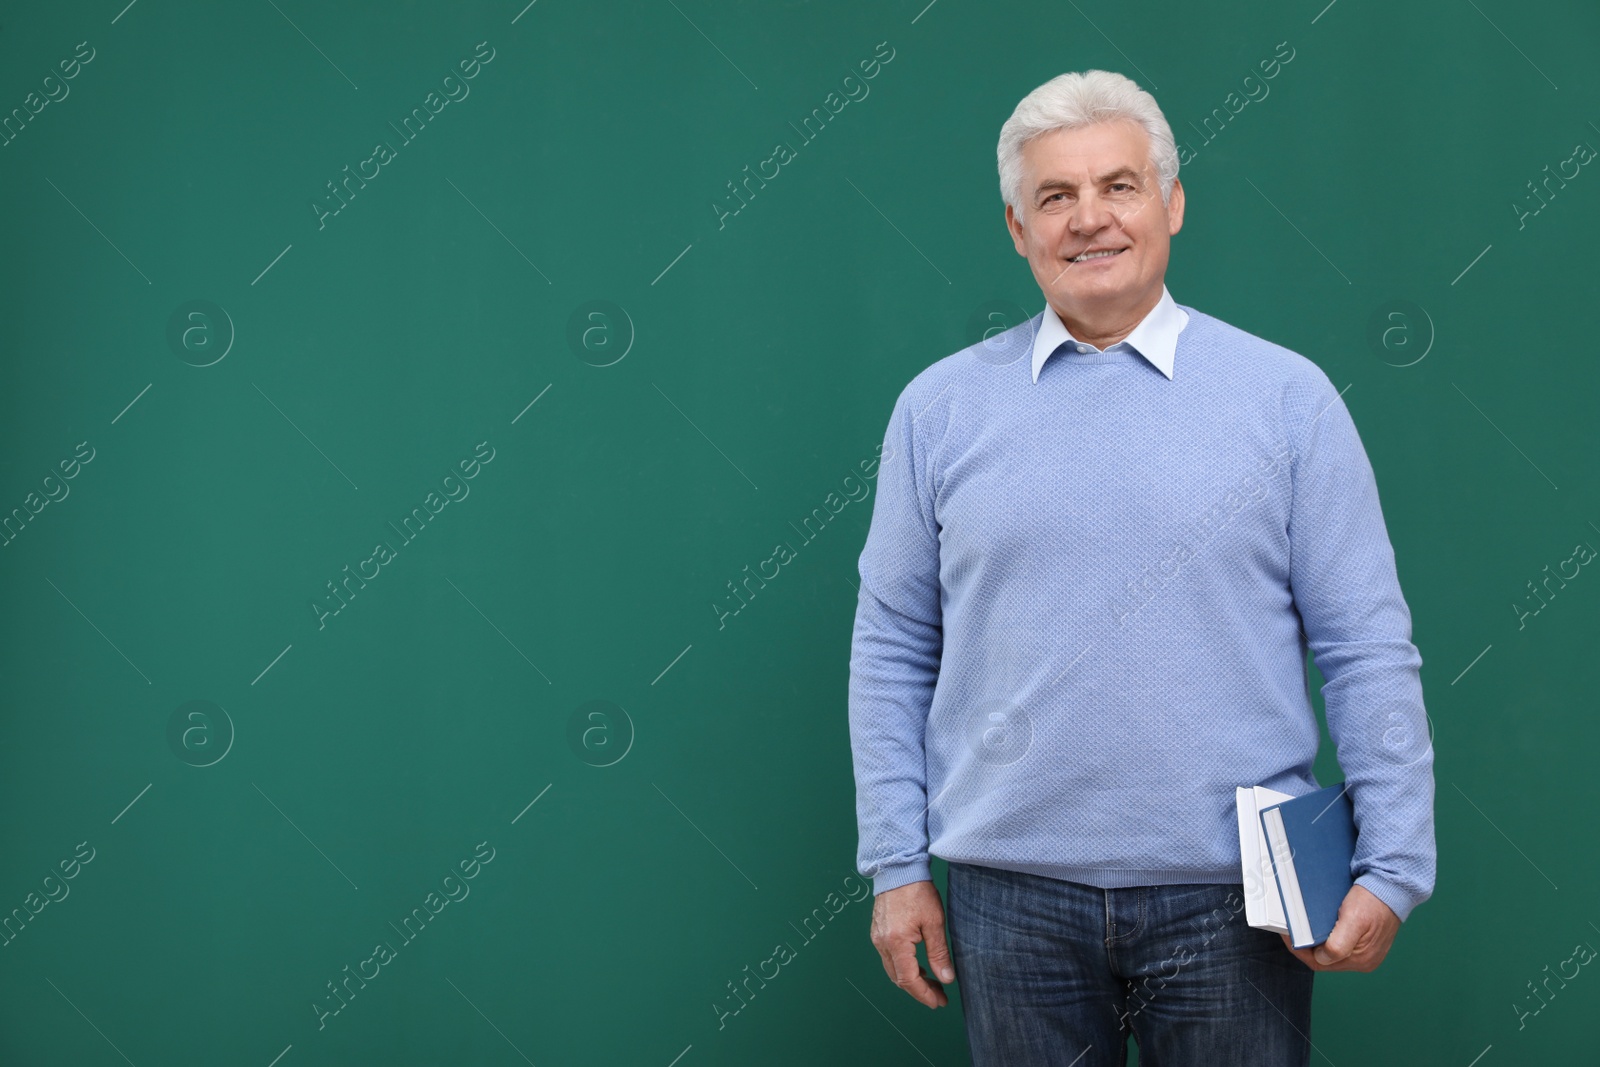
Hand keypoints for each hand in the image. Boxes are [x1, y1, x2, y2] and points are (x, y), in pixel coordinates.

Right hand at [870, 879, 956, 1007]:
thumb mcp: (934, 922)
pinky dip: (904, 967)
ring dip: (912, 979)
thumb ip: (939, 953)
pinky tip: (919, 965)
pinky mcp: (878, 932)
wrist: (898, 869)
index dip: (924, 995)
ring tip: (933, 982)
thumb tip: (946, 978)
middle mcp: (882, 943)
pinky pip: (889, 958)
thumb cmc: (917, 891)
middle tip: (940, 996)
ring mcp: (877, 938)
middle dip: (919, 991)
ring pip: (893, 970)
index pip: (908, 980)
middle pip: (898, 978)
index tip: (938, 1002)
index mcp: (896, 942)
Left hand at [1280, 884, 1399, 971]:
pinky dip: (1327, 936)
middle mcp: (1364, 960)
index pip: (1320, 963)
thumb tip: (1323, 958)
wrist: (1391, 887)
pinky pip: (1339, 944)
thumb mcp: (1354, 920)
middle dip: (1307, 946)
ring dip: (1316, 941)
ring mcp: (1365, 952)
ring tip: (1305, 927)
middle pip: (1324, 959)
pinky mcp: (1364, 942)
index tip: (1288, 937)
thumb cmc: (1373, 901)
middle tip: (1294, 930)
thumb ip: (1338, 944)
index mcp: (1361, 960)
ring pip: (1331, 952)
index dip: (1301, 951)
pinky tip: (1321, 926)